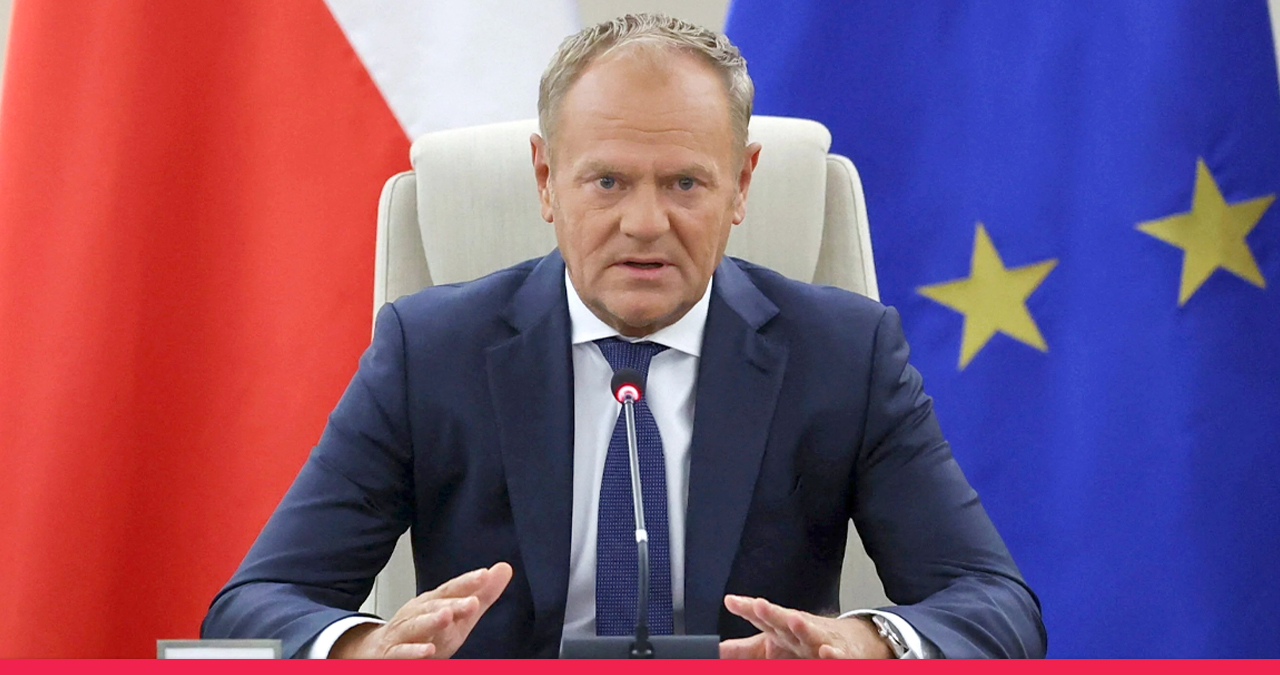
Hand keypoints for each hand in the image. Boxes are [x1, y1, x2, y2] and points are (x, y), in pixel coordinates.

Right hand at [330, 562, 512, 657]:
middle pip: (435, 606)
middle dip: (453, 603)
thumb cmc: (425, 633)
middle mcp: (417, 613)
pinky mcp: (393, 655)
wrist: (380, 653)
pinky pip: (402, 653)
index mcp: (433, 602)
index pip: (451, 589)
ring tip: (447, 617)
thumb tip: (504, 568)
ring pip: (417, 625)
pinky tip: (427, 651)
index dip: (467, 582)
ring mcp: (403, 633)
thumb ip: (481, 595)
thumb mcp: (457, 615)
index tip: (485, 575)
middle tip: (471, 601)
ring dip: (431, 621)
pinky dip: (413, 652)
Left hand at [719, 594, 892, 658]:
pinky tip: (827, 652)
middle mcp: (798, 631)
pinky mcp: (839, 654)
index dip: (746, 608)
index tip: (731, 601)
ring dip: (802, 627)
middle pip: (783, 619)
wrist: (848, 642)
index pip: (760, 616)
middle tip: (759, 605)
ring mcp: (819, 640)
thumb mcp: (769, 646)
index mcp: (779, 628)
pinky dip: (832, 655)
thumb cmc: (803, 642)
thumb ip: (741, 650)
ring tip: (794, 620)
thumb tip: (712, 651)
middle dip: (771, 612)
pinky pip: (836, 656)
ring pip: (810, 633)